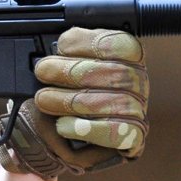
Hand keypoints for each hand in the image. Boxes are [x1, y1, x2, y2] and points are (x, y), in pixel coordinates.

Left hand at [0, 28, 148, 179]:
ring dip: (70, 100)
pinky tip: (63, 124)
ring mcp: (138, 109)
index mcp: (127, 55)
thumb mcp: (64, 63)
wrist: (66, 132)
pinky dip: (84, 128)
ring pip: (111, 103)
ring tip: (44, 99)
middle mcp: (138, 81)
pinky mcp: (132, 137)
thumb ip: (63, 54)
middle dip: (70, 71)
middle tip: (42, 72)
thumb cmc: (66, 91)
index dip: (88, 43)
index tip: (61, 46)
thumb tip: (47, 50)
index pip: (118, 43)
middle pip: (113, 73)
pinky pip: (112, 132)